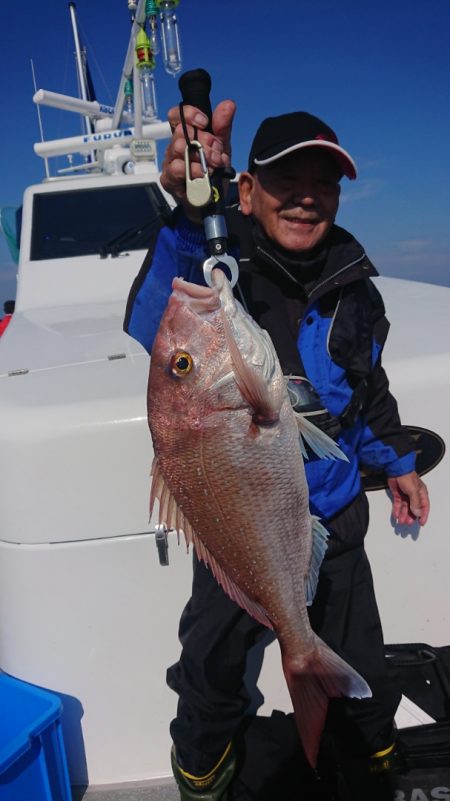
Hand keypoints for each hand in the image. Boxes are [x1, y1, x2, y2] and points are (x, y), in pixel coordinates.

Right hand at [160, 100, 235, 219]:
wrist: (211, 201)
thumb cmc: (213, 172)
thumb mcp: (223, 148)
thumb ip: (223, 128)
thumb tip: (228, 104)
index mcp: (185, 135)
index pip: (176, 115)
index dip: (188, 114)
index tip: (204, 122)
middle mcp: (174, 147)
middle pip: (180, 133)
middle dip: (204, 141)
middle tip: (217, 154)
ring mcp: (169, 163)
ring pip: (178, 149)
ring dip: (200, 156)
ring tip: (213, 165)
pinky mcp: (168, 179)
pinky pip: (176, 169)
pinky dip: (193, 171)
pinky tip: (203, 176)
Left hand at [387, 471, 429, 525]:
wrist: (395, 469)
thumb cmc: (406, 476)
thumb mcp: (413, 490)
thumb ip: (415, 502)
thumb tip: (418, 513)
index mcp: (421, 493)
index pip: (424, 507)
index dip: (423, 515)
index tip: (421, 523)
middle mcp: (414, 495)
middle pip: (414, 509)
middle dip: (411, 516)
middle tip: (408, 523)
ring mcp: (406, 495)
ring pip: (405, 508)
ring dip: (404, 515)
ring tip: (401, 521)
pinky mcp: (398, 494)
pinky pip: (398, 504)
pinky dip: (397, 510)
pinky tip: (396, 515)